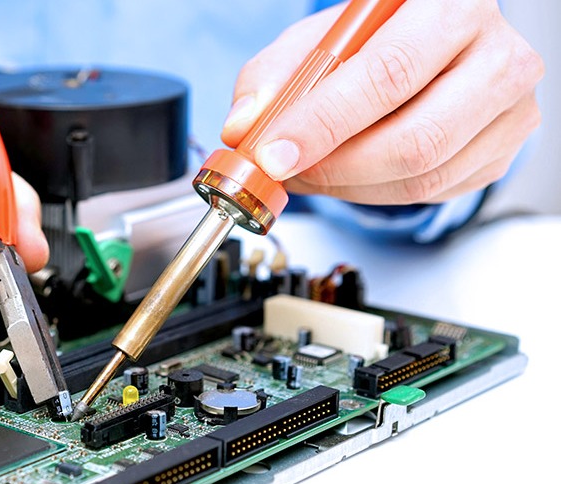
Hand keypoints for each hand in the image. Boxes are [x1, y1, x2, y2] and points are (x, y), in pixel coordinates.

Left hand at [221, 0, 542, 204]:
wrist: (430, 46)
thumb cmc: (375, 38)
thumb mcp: (317, 40)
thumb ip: (273, 77)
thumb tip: (246, 126)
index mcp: (451, 6)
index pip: (388, 74)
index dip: (323, 123)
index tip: (274, 153)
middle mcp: (497, 55)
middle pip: (416, 139)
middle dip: (334, 168)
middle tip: (286, 171)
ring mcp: (510, 109)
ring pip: (423, 176)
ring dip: (349, 187)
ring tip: (308, 171)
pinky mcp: (502, 151)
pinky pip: (432, 192)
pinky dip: (373, 193)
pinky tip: (346, 173)